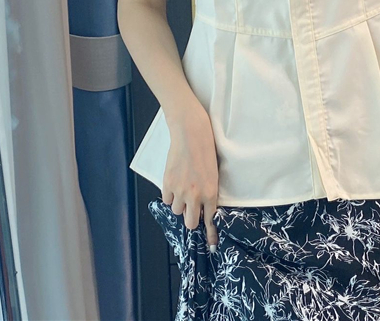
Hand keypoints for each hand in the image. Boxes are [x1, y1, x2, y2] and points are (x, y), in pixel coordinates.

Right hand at [162, 100, 219, 250]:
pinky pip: (166, 199)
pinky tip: (174, 182)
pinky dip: (169, 195)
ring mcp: (180, 190)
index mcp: (211, 192)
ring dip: (179, 204)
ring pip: (176, 211)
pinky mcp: (167, 183)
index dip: (210, 234)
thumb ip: (207, 192)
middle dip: (191, 219)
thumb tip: (201, 206)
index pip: (210, 220)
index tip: (212, 245)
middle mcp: (195, 195)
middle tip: (191, 209)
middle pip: (190, 222)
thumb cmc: (206, 150)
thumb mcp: (213, 174)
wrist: (191, 134)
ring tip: (183, 188)